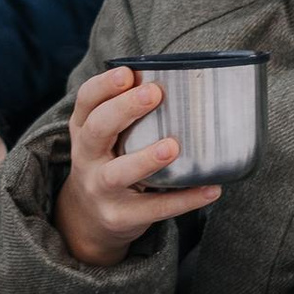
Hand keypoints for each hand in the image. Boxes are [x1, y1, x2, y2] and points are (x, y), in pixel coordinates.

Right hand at [54, 65, 219, 266]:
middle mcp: (86, 158)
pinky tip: (210, 189)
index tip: (127, 73)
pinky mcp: (119, 217)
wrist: (88, 220)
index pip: (86, 101)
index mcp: (83, 130)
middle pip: (97, 130)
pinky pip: (153, 209)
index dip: (103, 86)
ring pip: (117, 173)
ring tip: (173, 147)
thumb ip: (127, 113)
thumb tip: (181, 78)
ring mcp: (100, 189)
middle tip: (154, 94)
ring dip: (145, 159)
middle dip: (123, 110)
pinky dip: (184, 200)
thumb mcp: (104, 137)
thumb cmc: (108, 163)